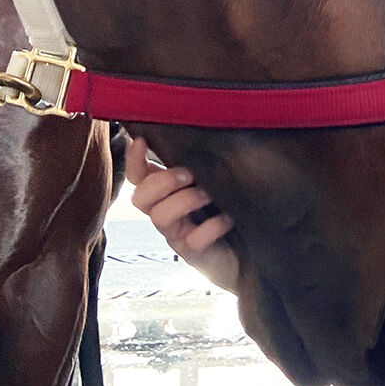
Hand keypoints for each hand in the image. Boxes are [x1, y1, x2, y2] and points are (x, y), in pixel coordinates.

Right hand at [126, 136, 240, 293]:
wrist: (251, 255)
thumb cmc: (230, 211)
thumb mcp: (216, 182)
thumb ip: (204, 164)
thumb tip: (208, 130)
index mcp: (169, 194)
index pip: (139, 177)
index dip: (133, 161)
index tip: (140, 141)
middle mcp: (167, 214)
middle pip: (139, 198)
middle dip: (162, 181)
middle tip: (189, 174)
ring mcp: (179, 235)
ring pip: (160, 217)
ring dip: (185, 200)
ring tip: (210, 194)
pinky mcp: (196, 254)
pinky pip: (193, 240)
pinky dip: (210, 227)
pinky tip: (228, 219)